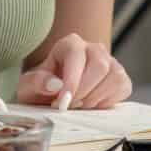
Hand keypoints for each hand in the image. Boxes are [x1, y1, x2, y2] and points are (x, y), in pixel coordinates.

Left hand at [16, 33, 131, 109]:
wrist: (52, 98)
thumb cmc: (41, 89)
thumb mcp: (28, 87)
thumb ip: (36, 82)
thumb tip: (55, 84)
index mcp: (70, 44)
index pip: (76, 55)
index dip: (72, 80)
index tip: (63, 101)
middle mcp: (93, 48)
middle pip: (100, 65)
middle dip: (84, 91)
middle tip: (69, 106)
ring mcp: (110, 62)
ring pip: (114, 77)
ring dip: (95, 98)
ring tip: (79, 105)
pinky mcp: (121, 78)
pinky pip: (123, 88)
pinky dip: (107, 101)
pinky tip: (92, 104)